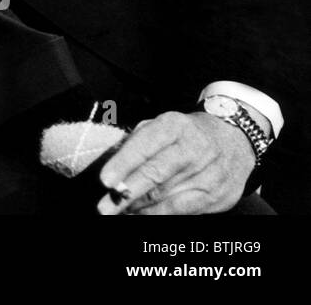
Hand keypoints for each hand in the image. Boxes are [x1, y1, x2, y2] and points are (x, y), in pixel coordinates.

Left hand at [97, 110, 257, 213]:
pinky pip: (182, 210)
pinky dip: (158, 214)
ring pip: (167, 196)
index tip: (105, 181)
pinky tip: (141, 214)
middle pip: (156, 174)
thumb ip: (136, 142)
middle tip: (105, 207)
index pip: (145, 145)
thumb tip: (112, 165)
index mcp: (174, 126)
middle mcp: (194, 148)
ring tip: (119, 211)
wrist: (234, 140)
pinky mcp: (218, 195)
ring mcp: (209, 174)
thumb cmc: (185, 134)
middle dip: (127, 192)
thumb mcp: (161, 125)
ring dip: (139, 206)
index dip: (123, 164)